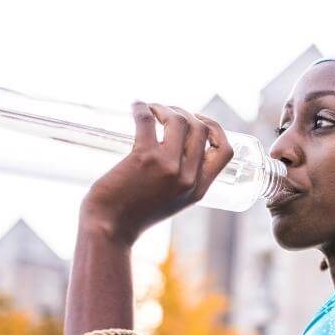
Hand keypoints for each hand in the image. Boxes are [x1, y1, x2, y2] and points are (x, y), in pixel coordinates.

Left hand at [81, 102, 234, 246]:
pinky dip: (142, 108)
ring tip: (151, 110)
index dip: (215, 129)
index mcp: (199, 190)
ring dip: (165, 108)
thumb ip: (179, 181)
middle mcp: (188, 177)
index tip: (198, 121)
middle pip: (201, 129)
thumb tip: (174, 149)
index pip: (225, 151)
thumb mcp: (171, 202)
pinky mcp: (144, 158)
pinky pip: (148, 120)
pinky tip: (136, 106)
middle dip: (186, 112)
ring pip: (180, 120)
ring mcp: (168, 167)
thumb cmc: (134, 215)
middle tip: (166, 113)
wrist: (110, 228)